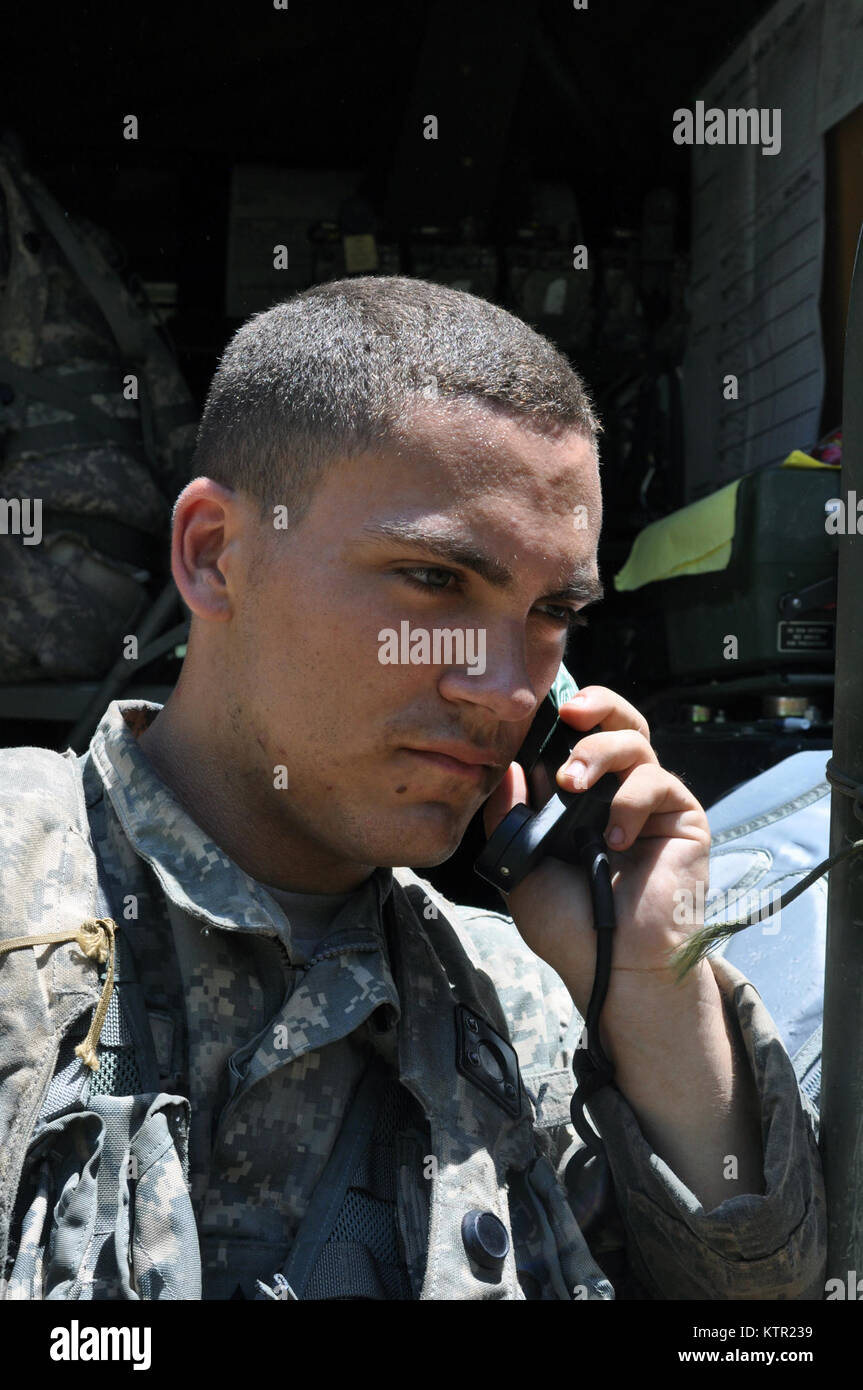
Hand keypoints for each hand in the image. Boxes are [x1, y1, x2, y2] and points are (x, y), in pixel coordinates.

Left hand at [482, 685, 710, 1028]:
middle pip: (618, 722)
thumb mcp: (520, 867)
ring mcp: (651, 804)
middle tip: (570, 714)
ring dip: (599, 754)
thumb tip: (507, 765)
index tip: (543, 708)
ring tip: (572, 786)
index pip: (578, 738)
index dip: (566, 716)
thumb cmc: (568, 924)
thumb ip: (510, 816)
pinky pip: (659, 783)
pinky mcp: (682, 819)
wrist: (613, 965)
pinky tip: (616, 838)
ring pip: (636, 743)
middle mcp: (617, 792)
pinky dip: (631, 801)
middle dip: (596, 705)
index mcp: (580, 798)